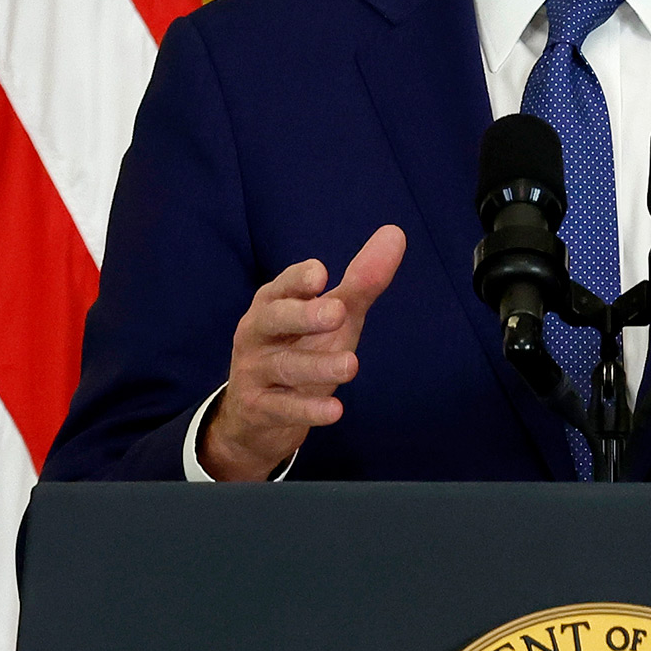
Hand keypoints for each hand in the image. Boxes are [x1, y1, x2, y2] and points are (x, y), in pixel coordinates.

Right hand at [200, 225, 405, 481]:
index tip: (321, 274)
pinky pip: (282, 408)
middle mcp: (258, 332)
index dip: (298, 279)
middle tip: (337, 312)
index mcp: (273, 303)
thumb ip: (361, 281)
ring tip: (352, 365)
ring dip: (318, 366)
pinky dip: (308, 409)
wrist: (256, 416)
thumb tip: (396, 234)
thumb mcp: (332, 317)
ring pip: (284, 366)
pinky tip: (335, 410)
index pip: (282, 286)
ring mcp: (254, 371)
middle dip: (304, 315)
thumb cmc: (300, 349)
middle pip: (274, 318)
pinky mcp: (259, 408)